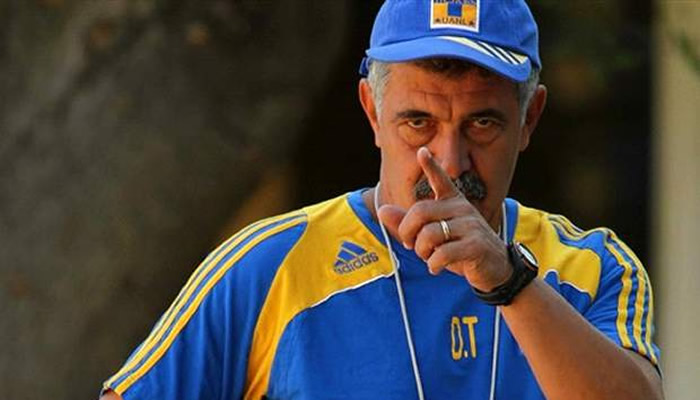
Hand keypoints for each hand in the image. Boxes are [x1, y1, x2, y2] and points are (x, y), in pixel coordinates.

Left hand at [377, 147, 511, 291]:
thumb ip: (407, 224)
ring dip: (422, 251)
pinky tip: (437, 268)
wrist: (495, 269)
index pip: (441, 181)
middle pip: (420, 212)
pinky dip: (433, 264)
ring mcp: (471, 226)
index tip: (422, 151)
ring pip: (430, 234)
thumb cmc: (460, 249)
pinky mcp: (476, 246)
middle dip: (408, 232)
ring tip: (428, 258)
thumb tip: (382, 210)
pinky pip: (442, 253)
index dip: (431, 166)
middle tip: (411, 245)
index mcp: (453, 203)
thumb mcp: (433, 237)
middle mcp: (462, 209)